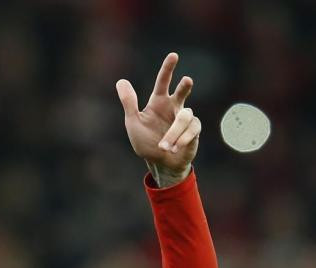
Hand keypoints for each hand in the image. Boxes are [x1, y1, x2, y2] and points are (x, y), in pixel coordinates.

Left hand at [116, 53, 200, 187]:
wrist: (160, 163)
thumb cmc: (146, 142)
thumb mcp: (134, 122)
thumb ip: (129, 103)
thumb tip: (121, 81)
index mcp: (158, 102)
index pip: (163, 82)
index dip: (168, 69)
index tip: (174, 56)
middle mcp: (174, 107)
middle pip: (182, 91)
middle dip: (185, 86)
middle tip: (187, 80)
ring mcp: (185, 118)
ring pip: (184, 117)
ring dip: (173, 133)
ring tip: (164, 146)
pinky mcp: (194, 130)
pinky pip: (191, 129)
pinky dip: (181, 139)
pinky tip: (173, 148)